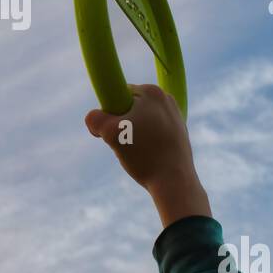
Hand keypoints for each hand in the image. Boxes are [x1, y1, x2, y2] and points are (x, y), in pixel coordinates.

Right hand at [84, 84, 210, 228]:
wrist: (174, 181)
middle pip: (130, 108)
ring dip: (134, 135)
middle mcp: (166, 98)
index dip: (111, 114)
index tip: (117, 131)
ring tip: (141, 152)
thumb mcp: (110, 134)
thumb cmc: (144, 154)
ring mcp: (175, 115)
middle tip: (127, 144)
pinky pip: (152, 132)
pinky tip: (151, 155)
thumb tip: (94, 117)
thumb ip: (95, 119)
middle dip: (123, 125)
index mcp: (152, 91)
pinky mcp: (179, 131)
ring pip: (140, 121)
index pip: (119, 94)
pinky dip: (147, 142)